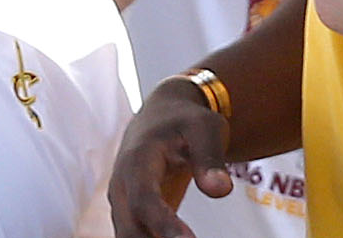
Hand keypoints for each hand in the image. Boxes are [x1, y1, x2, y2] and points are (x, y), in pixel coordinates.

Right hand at [107, 79, 241, 237]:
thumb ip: (211, 158)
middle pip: (130, 227)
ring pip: (128, 236)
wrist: (163, 116)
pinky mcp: (132, 213)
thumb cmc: (185, 120)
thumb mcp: (205, 129)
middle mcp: (122, 184)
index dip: (163, 223)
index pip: (144, 199)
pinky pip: (136, 236)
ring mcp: (124, 201)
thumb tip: (219, 189)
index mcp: (137, 160)